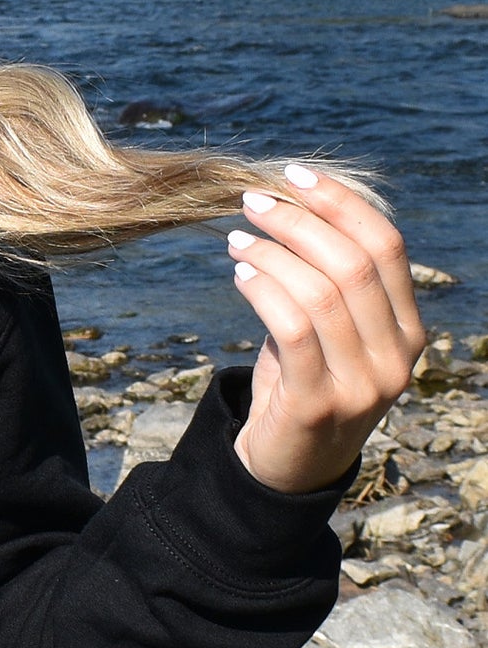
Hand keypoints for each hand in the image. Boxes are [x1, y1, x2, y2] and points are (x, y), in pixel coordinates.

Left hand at [226, 163, 425, 494]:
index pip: (387, 246)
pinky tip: (241, 274)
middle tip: (253, 203)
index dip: (342, 203)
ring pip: (323, 292)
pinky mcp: (318, 405)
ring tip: (237, 239)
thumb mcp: (326, 337)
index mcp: (409, 331)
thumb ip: (325, 286)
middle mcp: (398, 356)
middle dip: (300, 222)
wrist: (285, 472)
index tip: (297, 175)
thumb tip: (290, 211)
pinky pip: (294, 329)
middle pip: (354, 263)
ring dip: (274, 254)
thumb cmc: (300, 391)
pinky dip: (265, 291)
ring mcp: (364, 384)